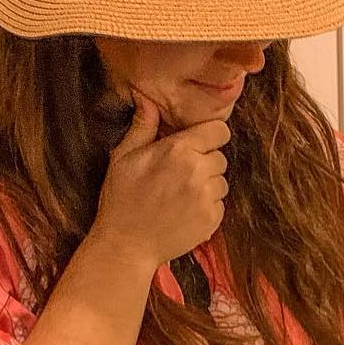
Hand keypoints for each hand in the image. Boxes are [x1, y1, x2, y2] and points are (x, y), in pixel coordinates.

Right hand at [87, 93, 230, 267]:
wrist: (126, 245)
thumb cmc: (121, 200)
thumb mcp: (124, 157)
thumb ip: (143, 127)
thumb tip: (148, 99)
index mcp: (178, 150)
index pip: (219, 130)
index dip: (209, 136)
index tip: (197, 144)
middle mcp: (198, 171)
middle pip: (220, 156)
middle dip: (205, 162)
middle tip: (180, 175)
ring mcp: (207, 197)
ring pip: (222, 181)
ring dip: (208, 186)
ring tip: (181, 195)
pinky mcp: (212, 220)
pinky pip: (220, 204)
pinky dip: (207, 207)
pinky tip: (185, 212)